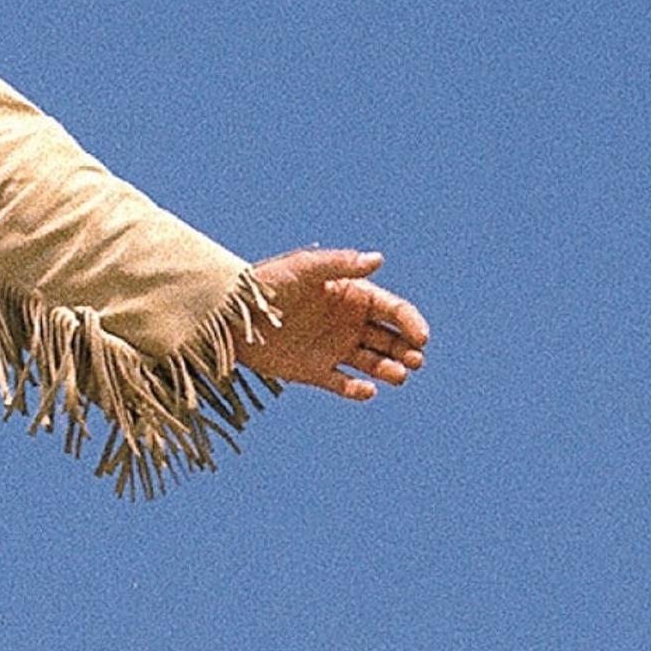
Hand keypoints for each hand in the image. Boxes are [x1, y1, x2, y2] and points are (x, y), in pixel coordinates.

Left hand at [237, 248, 427, 400]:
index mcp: (351, 295)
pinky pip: (343, 384)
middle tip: (415, 360)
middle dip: (408, 349)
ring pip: (373, 362)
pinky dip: (357, 390)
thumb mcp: (304, 269)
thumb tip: (378, 259)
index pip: (393, 309)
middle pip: (390, 338)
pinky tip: (366, 391)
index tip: (421, 337)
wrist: (229, 314)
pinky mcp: (315, 371)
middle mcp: (347, 322)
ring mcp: (333, 347)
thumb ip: (340, 264)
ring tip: (398, 375)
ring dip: (390, 369)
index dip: (411, 322)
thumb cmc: (267, 283)